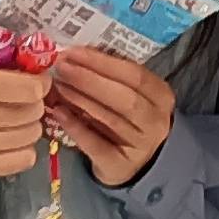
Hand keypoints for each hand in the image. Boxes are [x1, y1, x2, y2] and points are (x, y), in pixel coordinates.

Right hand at [0, 47, 49, 177]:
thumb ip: (2, 55)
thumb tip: (42, 60)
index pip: (28, 89)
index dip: (39, 82)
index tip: (34, 80)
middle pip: (31, 112)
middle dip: (33, 101)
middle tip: (20, 97)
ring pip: (30, 136)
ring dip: (29, 123)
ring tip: (13, 115)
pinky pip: (21, 161)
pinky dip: (24, 148)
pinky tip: (10, 136)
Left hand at [38, 46, 177, 186]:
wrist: (139, 164)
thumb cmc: (129, 120)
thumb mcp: (130, 95)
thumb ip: (109, 77)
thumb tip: (74, 56)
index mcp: (161, 96)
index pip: (135, 75)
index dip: (102, 62)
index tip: (74, 52)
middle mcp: (155, 121)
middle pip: (124, 97)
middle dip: (89, 79)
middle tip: (62, 67)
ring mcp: (141, 146)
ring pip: (110, 119)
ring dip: (80, 99)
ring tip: (58, 85)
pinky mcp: (120, 166)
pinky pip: (96, 145)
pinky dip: (76, 127)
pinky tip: (58, 112)